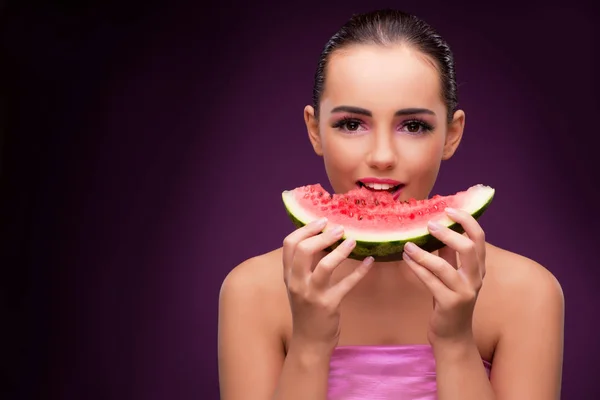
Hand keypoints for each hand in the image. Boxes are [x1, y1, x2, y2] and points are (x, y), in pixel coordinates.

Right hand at [282, 218, 373, 351]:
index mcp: (288, 275)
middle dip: (322, 235)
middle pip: (303, 250)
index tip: (322, 221)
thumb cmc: (307, 310)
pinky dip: (360, 271)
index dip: (306, 229)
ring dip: (340, 250)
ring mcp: (311, 294)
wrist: (309, 341)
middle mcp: (296, 282)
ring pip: (324, 265)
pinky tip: (369, 262)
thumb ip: (305, 265)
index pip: (289, 244)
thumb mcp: (299, 286)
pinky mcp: (329, 304)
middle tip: (339, 229)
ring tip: (353, 241)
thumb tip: (323, 239)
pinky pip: (347, 283)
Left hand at [401, 207, 486, 345]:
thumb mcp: (452, 275)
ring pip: (443, 266)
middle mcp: (476, 279)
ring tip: (407, 245)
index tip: (449, 209)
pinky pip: (430, 281)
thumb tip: (437, 228)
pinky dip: (416, 268)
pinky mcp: (450, 304)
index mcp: (479, 268)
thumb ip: (448, 254)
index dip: (466, 220)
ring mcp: (464, 292)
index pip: (479, 238)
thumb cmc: (449, 300)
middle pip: (469, 248)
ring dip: (422, 253)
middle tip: (428, 225)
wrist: (452, 335)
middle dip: (448, 232)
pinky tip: (406, 259)